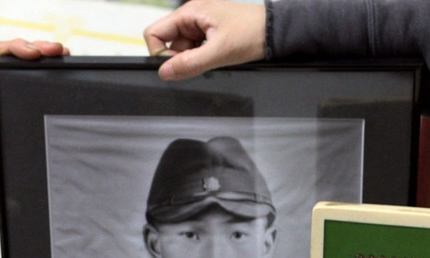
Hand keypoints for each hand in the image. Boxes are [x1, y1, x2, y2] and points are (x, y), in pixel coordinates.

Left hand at [0, 39, 67, 175]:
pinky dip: (37, 86)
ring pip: (19, 73)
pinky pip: (21, 95)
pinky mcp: (3, 110)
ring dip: (40, 65)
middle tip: (59, 50)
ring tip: (62, 60)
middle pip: (11, 58)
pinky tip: (52, 83)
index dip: (17, 49)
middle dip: (36, 50)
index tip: (36, 52)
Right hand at [144, 0, 265, 80]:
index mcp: (190, 12)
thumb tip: (165, 72)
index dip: (160, 54)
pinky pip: (194, 49)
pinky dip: (201, 57)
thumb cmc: (252, 32)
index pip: (154, 33)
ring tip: (214, 57)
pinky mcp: (208, 33)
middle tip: (201, 61)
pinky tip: (216, 56)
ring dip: (192, 58)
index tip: (178, 65)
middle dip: (179, 58)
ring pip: (181, 48)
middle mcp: (192, 16)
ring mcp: (200, 25)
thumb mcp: (220, 51)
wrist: (275, 32)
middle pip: (167, 42)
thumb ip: (190, 63)